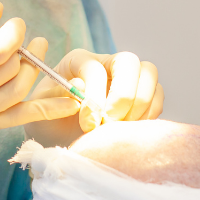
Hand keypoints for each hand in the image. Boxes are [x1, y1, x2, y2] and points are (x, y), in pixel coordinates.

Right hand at [0, 1, 79, 199]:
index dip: (15, 31)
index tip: (15, 23)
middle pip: (10, 68)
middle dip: (24, 47)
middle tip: (26, 35)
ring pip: (19, 90)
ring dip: (34, 68)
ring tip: (38, 51)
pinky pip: (19, 119)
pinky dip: (46, 110)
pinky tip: (71, 103)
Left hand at [24, 49, 163, 147]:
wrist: (60, 139)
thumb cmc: (49, 120)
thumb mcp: (41, 107)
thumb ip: (55, 94)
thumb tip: (80, 84)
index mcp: (79, 60)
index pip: (94, 68)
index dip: (94, 96)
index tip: (87, 124)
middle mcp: (106, 62)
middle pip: (129, 62)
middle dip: (123, 95)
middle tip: (109, 123)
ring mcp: (128, 77)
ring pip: (149, 75)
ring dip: (138, 106)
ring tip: (116, 129)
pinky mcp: (143, 95)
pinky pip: (158, 97)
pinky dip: (148, 115)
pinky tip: (127, 131)